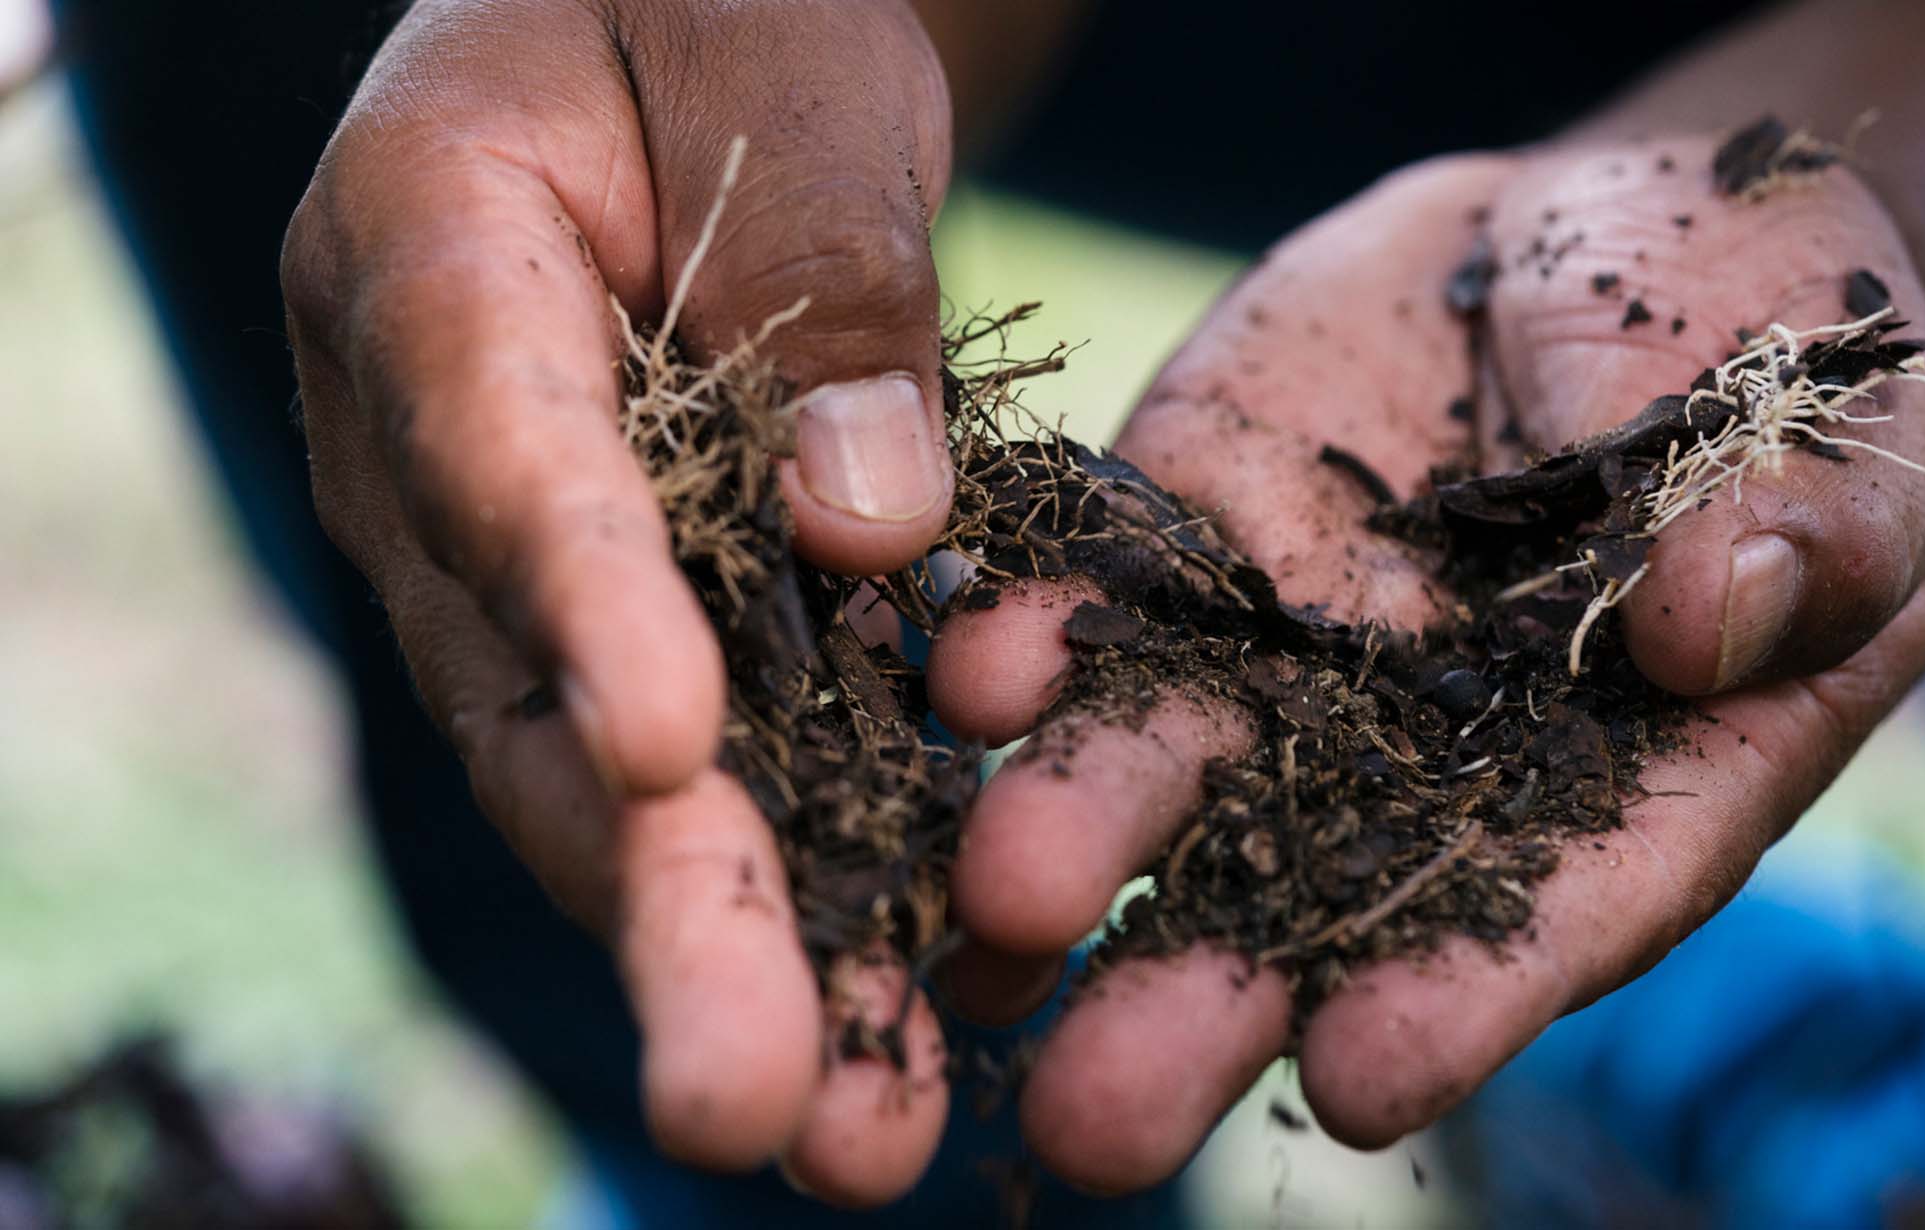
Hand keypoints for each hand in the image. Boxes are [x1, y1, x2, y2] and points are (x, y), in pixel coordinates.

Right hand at [281, 0, 967, 1204]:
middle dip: (660, 904)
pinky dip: (827, 890)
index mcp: (425, 261)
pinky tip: (923, 1027)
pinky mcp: (657, 620)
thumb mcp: (780, 58)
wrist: (694, 42)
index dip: (576, 605)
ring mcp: (541, 564)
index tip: (668, 763)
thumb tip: (868, 527)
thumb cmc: (717, 6)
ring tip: (854, 1144)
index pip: (494, 443)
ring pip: (627, 784)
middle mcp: (452, 457)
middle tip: (745, 1101)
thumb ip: (814, 258)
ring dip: (751, 963)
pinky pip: (732, 763)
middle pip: (541, 694)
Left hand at [927, 138, 1924, 1190]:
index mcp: (1629, 771)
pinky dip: (1029, 631)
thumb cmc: (1784, 350)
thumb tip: (1715, 625)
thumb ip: (1808, 529)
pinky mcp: (1194, 519)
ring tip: (982, 911)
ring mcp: (1293, 637)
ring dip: (1070, 837)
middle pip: (1316, 888)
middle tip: (1100, 1119)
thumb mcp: (1853, 428)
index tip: (1368, 1078)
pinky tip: (957, 679)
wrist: (1615, 228)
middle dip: (1205, 997)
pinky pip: (1105, 579)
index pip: (1553, 906)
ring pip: (1172, 757)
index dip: (1467, 991)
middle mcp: (1432, 744)